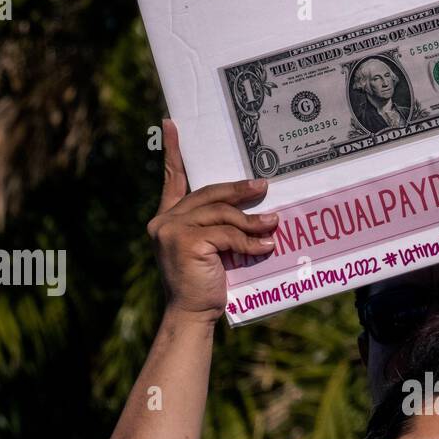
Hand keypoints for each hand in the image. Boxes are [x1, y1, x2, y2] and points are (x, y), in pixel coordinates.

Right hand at [147, 119, 279, 320]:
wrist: (192, 315)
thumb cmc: (204, 286)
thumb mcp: (210, 251)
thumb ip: (218, 228)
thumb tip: (252, 209)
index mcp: (167, 219)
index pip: (172, 179)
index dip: (174, 152)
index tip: (172, 123)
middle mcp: (164, 221)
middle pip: (208, 193)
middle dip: (238, 190)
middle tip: (263, 185)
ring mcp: (173, 231)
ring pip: (222, 215)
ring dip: (252, 220)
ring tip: (274, 223)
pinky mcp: (187, 242)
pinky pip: (228, 235)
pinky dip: (250, 242)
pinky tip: (267, 247)